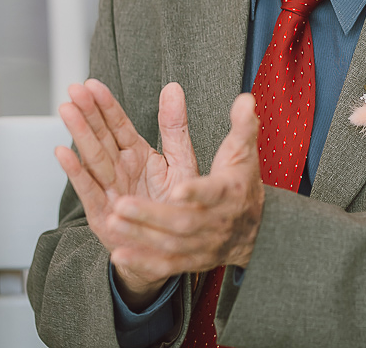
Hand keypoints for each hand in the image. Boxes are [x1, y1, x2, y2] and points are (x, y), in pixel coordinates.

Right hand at [55, 80, 200, 304]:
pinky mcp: (102, 213)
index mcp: (138, 155)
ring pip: (92, 157)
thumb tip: (173, 88)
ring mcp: (109, 190)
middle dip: (87, 113)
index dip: (106, 105)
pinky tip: (63, 152)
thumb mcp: (182, 160)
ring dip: (79, 134)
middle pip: (101, 137)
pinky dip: (76, 171)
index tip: (93, 85)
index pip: (119, 125)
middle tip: (74, 90)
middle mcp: (120, 170)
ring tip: (66, 111)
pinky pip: (88, 189)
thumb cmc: (176, 206)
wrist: (173, 249)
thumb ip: (175, 125)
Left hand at [103, 93, 264, 284]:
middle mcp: (214, 222)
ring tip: (113, 221)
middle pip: (182, 221)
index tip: (177, 189)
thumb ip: (242, 126)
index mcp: (228, 192)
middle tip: (121, 204)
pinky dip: (142, 262)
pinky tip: (119, 255)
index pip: (213, 192)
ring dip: (140, 234)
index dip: (196, 192)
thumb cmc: (241, 185)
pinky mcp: (189, 261)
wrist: (253, 231)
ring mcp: (201, 245)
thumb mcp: (242, 153)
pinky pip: (164, 266)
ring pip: (168, 245)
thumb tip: (245, 99)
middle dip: (151, 214)